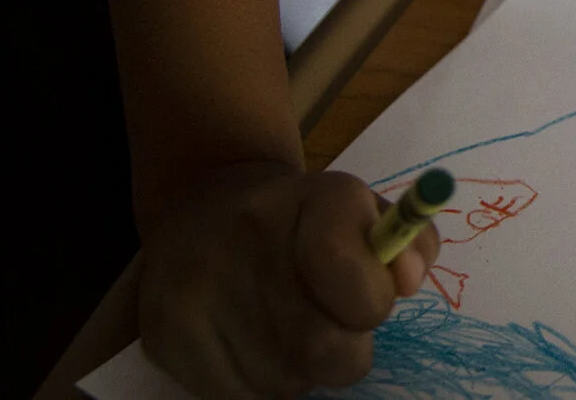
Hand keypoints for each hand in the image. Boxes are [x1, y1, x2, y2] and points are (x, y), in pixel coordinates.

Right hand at [137, 161, 439, 398]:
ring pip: (282, 381)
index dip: (371, 300)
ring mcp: (197, 287)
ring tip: (288, 328)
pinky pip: (236, 397)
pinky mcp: (163, 333)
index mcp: (313, 196)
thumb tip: (407, 282)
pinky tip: (252, 343)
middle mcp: (248, 234)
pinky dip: (257, 384)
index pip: (346, 267)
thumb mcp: (368, 214)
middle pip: (322, 346)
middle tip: (338, 330)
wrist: (205, 205)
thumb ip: (412, 245)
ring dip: (301, 370)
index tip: (370, 298)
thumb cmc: (308, 220)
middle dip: (346, 351)